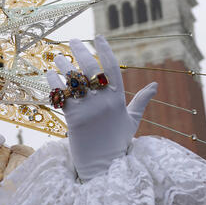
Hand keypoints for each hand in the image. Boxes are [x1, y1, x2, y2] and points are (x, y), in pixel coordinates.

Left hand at [46, 36, 156, 180]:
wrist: (103, 167)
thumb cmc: (117, 143)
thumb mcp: (131, 121)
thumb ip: (141, 101)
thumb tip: (155, 85)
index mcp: (118, 99)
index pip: (112, 68)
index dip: (105, 50)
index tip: (98, 36)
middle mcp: (104, 101)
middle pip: (91, 68)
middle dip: (81, 51)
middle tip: (72, 40)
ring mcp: (89, 109)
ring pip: (74, 80)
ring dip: (64, 65)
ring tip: (57, 57)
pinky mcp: (74, 119)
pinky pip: (62, 95)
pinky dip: (55, 83)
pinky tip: (50, 75)